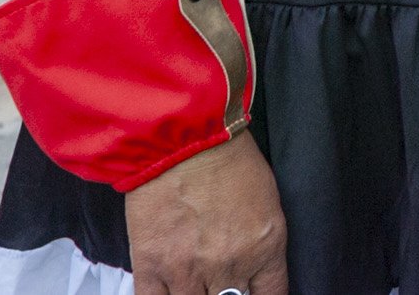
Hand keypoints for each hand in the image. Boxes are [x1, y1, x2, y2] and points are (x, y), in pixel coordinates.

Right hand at [124, 130, 288, 294]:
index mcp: (265, 248)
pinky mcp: (151, 267)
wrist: (184, 138)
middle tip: (221, 282)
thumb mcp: (267, 201)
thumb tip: (255, 270)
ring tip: (196, 282)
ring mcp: (189, 271)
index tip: (252, 292)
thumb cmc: (230, 159)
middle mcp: (230, 265)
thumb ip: (261, 243)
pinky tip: (171, 290)